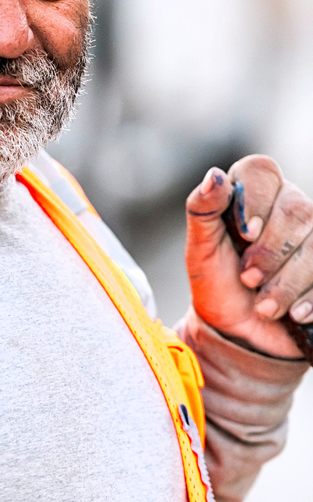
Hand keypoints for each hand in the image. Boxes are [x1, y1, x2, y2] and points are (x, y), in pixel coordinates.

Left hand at [185, 154, 312, 358]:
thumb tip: (213, 176)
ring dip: (288, 281)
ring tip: (264, 307)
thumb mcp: (200, 250)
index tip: (245, 233)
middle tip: (248, 279)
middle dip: (271, 251)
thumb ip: (202, 210)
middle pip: (298, 210)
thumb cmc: (217, 282)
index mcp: (254, 193)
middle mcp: (289, 206)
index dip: (256, 198)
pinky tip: (295, 314)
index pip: (261, 171)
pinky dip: (311, 297)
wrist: (238, 330)